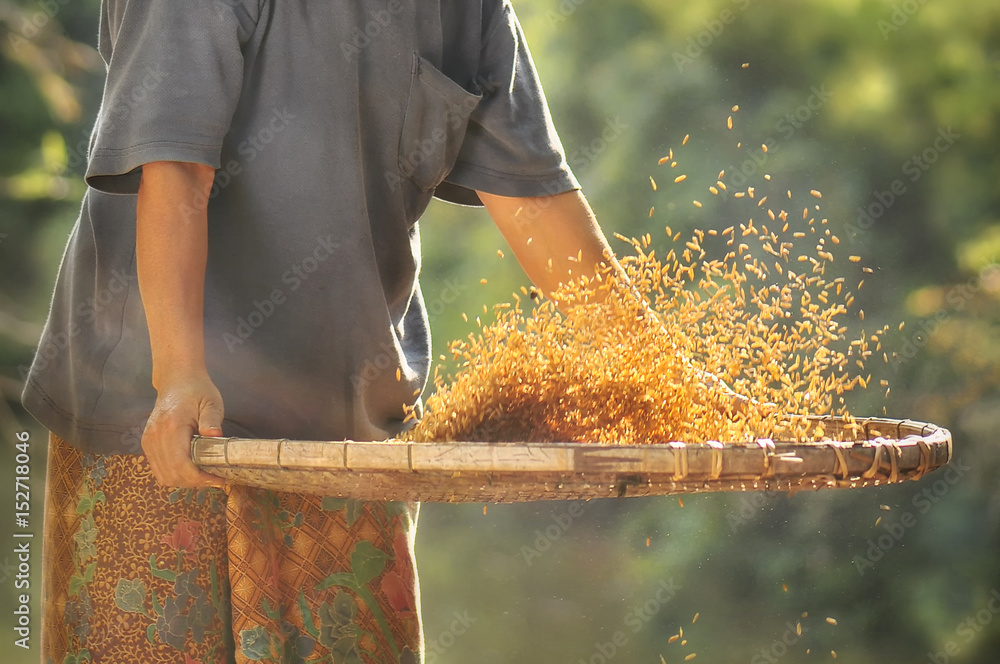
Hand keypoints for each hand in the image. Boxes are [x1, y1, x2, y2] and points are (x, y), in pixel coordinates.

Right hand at [142, 371, 226, 488]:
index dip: (200, 478)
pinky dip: (174, 474)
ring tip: (204, 475)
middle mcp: (155, 436)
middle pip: (171, 475)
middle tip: (215, 478)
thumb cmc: (197, 390)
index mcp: (172, 426)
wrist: (176, 380)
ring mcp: (148, 441)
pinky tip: (191, 469)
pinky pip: (158, 469)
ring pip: (163, 476)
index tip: (219, 480)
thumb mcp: (211, 402)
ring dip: (184, 481)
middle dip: (194, 483)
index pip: (181, 465)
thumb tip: (215, 437)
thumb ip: (212, 420)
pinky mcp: (147, 443)